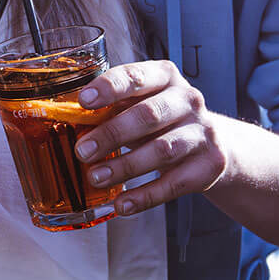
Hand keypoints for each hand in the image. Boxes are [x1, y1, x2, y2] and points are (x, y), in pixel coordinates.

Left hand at [73, 59, 227, 213]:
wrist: (211, 143)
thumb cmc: (160, 119)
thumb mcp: (139, 103)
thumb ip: (111, 108)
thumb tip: (67, 121)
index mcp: (165, 76)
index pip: (137, 75)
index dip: (109, 87)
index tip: (83, 101)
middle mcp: (188, 100)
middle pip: (149, 115)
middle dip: (112, 134)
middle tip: (82, 151)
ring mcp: (203, 132)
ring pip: (162, 151)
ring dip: (125, 166)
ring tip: (96, 177)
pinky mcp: (210, 165)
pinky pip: (174, 184)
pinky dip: (145, 197)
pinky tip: (122, 204)